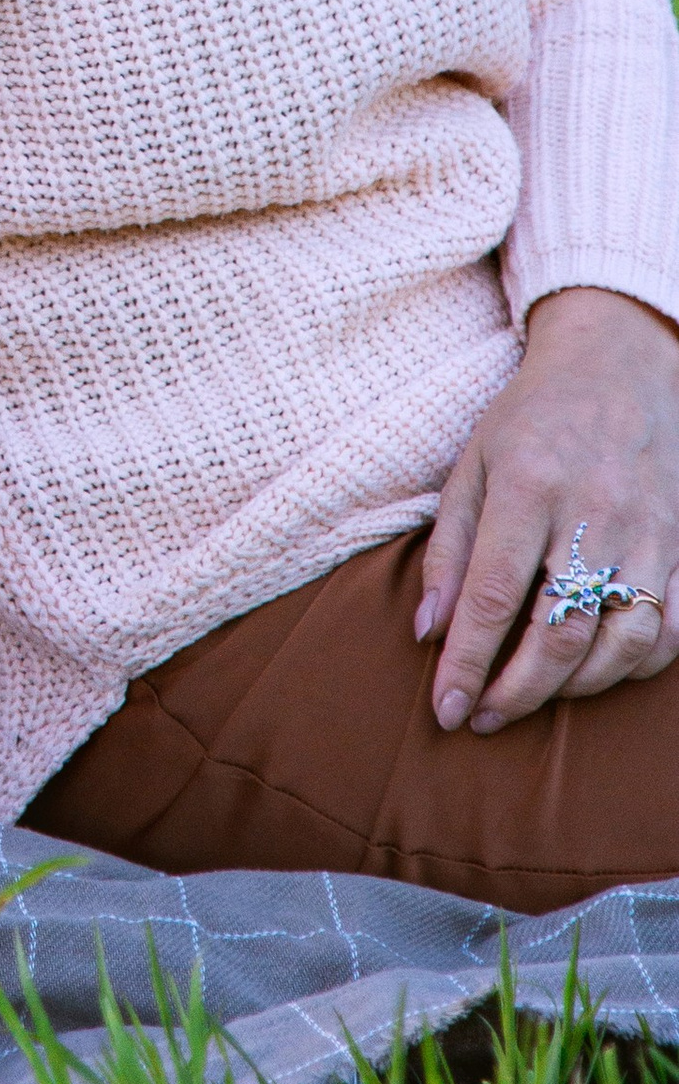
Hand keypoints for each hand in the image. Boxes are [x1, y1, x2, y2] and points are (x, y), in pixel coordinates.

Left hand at [418, 287, 678, 734]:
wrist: (620, 365)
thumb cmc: (533, 417)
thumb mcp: (473, 463)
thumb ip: (449, 549)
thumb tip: (428, 632)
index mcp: (529, 485)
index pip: (495, 595)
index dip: (469, 662)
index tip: (446, 709)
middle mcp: (595, 512)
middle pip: (561, 632)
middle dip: (517, 691)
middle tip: (483, 718)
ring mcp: (650, 532)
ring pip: (621, 642)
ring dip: (573, 688)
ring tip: (530, 695)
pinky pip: (671, 629)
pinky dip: (634, 666)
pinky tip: (595, 671)